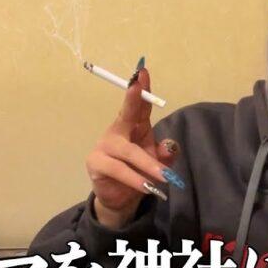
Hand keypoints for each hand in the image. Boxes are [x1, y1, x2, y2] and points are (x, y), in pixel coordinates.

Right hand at [85, 65, 180, 227]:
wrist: (121, 197)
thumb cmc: (139, 172)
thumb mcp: (157, 162)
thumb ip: (165, 154)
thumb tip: (170, 146)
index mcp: (133, 125)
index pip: (138, 105)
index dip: (140, 89)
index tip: (143, 71)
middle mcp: (117, 131)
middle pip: (126, 114)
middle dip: (133, 101)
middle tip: (139, 87)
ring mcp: (105, 146)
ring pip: (127, 151)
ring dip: (147, 164)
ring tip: (164, 177)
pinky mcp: (97, 163)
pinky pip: (117, 169)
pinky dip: (134, 178)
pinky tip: (146, 186)